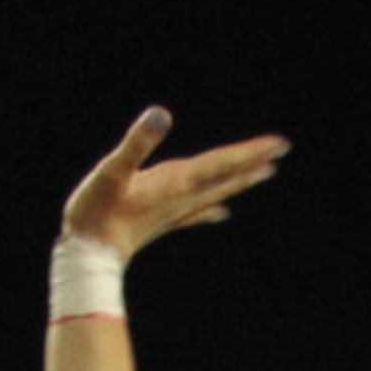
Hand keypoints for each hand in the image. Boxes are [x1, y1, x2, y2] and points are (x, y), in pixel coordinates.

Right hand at [61, 107, 288, 260]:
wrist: (89, 257)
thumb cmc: (96, 212)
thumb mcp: (113, 170)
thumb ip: (138, 143)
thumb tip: (161, 114)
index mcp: (175, 182)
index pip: (221, 163)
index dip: (249, 152)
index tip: (279, 143)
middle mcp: (181, 197)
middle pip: (225, 176)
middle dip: (253, 162)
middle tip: (281, 149)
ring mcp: (172, 211)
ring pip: (215, 192)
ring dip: (239, 180)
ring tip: (263, 173)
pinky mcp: (159, 221)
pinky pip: (194, 213)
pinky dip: (211, 209)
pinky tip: (223, 212)